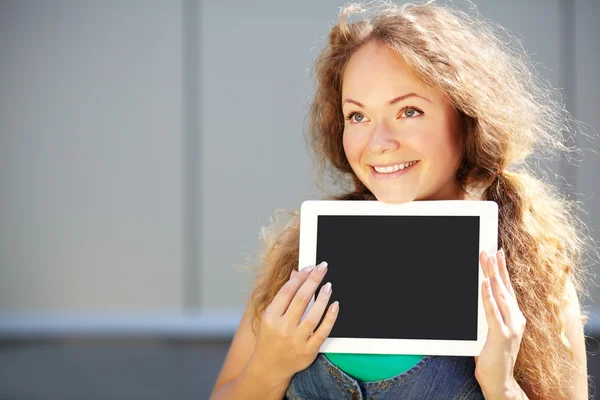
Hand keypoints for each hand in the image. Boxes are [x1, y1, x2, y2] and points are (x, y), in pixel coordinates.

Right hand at [249, 262, 338, 380]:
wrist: (269, 367)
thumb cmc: (270, 337)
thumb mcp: (270, 315)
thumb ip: (283, 295)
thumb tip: (296, 273)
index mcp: (271, 317)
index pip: (287, 292)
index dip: (300, 277)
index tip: (310, 267)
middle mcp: (283, 328)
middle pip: (301, 299)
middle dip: (313, 280)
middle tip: (323, 268)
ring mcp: (296, 340)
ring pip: (313, 315)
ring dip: (323, 298)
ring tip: (328, 285)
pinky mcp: (308, 351)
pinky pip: (323, 332)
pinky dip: (330, 318)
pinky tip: (335, 305)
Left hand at [474, 250, 526, 398]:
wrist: (500, 379)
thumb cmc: (493, 354)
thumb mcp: (493, 329)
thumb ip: (489, 313)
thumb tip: (479, 294)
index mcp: (514, 316)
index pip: (508, 288)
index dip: (503, 270)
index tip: (498, 253)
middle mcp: (516, 318)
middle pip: (505, 287)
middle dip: (496, 267)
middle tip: (490, 250)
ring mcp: (511, 326)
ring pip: (500, 295)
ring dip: (492, 276)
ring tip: (486, 260)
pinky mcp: (501, 334)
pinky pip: (492, 311)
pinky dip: (488, 296)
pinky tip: (484, 284)